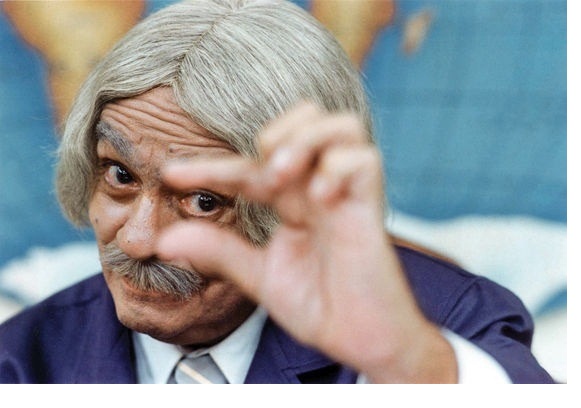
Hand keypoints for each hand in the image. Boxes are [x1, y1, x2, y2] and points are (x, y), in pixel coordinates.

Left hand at [157, 103, 456, 382]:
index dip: (209, 166)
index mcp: (292, 203)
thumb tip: (164, 240)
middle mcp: (318, 189)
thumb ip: (219, 252)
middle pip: (305, 117)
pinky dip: (336, 168)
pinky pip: (364, 159)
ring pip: (339, 125)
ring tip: (282, 176)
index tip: (171, 176)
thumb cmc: (320, 306)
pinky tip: (320, 198)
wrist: (361, 340)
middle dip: (275, 134)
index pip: (249, 166)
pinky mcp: (371, 207)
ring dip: (305, 140)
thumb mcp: (258, 277)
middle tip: (261, 179)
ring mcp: (347, 194)